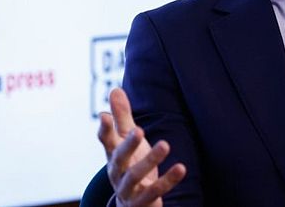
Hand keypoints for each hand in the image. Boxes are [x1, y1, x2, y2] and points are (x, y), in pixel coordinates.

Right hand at [98, 88, 186, 206]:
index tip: (104, 116)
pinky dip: (168, 180)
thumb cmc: (132, 164)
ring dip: (150, 160)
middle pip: (119, 158)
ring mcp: (128, 190)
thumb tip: (115, 89)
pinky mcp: (141, 202)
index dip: (104, 130)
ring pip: (136, 176)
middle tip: (138, 129)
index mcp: (113, 154)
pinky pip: (154, 191)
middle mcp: (117, 172)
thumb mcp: (127, 141)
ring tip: (165, 145)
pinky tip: (181, 168)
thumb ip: (122, 117)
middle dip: (128, 144)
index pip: (106, 141)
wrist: (133, 204)